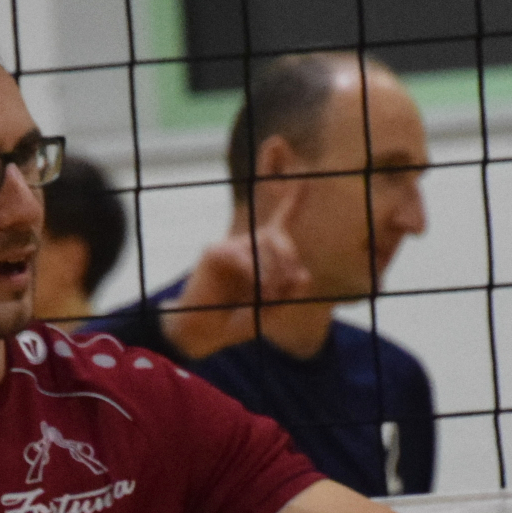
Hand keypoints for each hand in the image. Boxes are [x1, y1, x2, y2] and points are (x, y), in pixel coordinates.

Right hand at [161, 182, 313, 359]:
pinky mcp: (215, 252)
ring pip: (264, 244)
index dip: (294, 201)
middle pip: (276, 234)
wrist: (203, 333)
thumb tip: (305, 276)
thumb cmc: (236, 320)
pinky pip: (244, 256)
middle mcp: (247, 244)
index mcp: (262, 254)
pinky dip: (257, 275)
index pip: (281, 222)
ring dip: (275, 270)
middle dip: (289, 256)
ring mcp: (230, 246)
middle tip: (293, 281)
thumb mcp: (271, 311)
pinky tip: (260, 291)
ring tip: (270, 295)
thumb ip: (289, 295)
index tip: (308, 179)